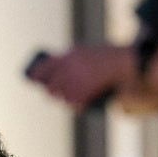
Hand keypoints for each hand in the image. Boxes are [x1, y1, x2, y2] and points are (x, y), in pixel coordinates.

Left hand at [25, 44, 142, 108]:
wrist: (123, 62)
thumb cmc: (106, 55)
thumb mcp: (84, 50)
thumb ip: (70, 57)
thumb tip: (56, 65)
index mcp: (68, 56)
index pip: (45, 68)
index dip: (37, 75)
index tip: (34, 78)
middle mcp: (69, 69)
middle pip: (51, 86)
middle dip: (51, 90)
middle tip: (52, 92)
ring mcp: (77, 82)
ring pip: (61, 96)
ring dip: (63, 98)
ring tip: (65, 97)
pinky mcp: (85, 93)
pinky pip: (73, 104)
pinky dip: (74, 106)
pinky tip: (75, 106)